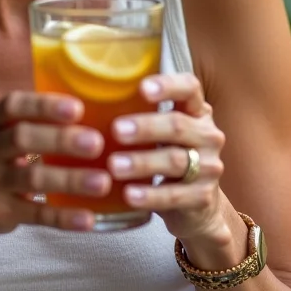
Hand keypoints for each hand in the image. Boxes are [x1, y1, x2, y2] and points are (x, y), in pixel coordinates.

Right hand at [0, 91, 111, 240]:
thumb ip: (29, 121)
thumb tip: (87, 107)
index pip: (13, 105)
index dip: (44, 105)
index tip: (77, 107)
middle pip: (22, 138)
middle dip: (61, 139)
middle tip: (96, 142)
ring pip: (32, 178)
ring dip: (69, 180)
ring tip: (102, 182)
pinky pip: (36, 215)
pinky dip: (63, 217)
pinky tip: (88, 218)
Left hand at [107, 73, 225, 241]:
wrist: (196, 205)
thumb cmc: (166, 153)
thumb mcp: (160, 130)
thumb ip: (137, 111)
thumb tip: (82, 91)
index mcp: (196, 110)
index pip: (189, 87)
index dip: (168, 85)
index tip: (142, 88)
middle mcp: (207, 135)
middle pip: (177, 126)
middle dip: (145, 127)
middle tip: (116, 129)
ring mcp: (208, 167)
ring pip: (175, 161)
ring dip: (142, 163)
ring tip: (113, 165)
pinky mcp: (203, 197)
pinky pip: (174, 196)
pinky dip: (150, 195)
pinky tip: (128, 194)